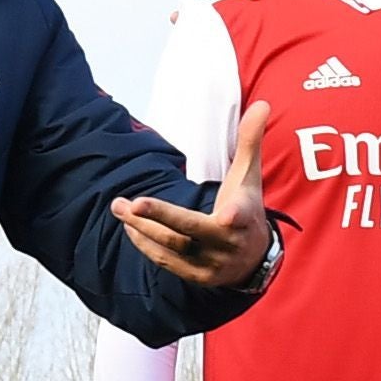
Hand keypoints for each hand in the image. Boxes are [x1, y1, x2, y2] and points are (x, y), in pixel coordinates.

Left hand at [111, 100, 275, 288]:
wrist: (253, 259)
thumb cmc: (247, 207)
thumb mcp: (250, 177)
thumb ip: (250, 141)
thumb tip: (262, 104)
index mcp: (244, 218)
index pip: (241, 215)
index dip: (235, 215)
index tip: (227, 215)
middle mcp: (228, 244)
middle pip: (191, 232)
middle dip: (161, 217)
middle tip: (132, 203)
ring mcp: (211, 263)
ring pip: (172, 246)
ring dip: (142, 228)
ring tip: (118, 206)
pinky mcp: (196, 276)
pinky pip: (166, 261)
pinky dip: (145, 244)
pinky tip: (129, 225)